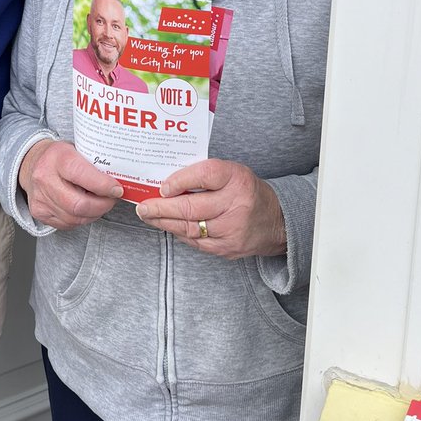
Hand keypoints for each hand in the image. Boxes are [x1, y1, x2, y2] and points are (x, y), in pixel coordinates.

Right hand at [18, 140, 122, 229]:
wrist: (31, 162)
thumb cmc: (59, 156)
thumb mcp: (77, 148)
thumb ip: (95, 163)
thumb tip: (121, 178)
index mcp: (57, 158)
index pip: (82, 175)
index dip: (104, 186)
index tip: (118, 189)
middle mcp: (45, 178)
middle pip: (79, 204)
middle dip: (102, 205)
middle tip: (112, 199)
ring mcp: (40, 197)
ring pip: (75, 218)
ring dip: (94, 213)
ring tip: (101, 203)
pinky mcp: (39, 212)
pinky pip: (67, 224)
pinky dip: (81, 218)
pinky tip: (86, 209)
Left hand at [135, 159, 286, 258]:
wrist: (277, 221)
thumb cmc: (246, 191)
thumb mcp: (232, 172)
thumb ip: (204, 174)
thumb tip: (167, 181)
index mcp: (237, 179)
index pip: (205, 175)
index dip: (181, 180)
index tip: (163, 186)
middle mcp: (237, 204)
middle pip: (192, 207)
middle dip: (162, 208)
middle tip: (143, 207)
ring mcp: (233, 229)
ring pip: (191, 228)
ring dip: (165, 222)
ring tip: (148, 216)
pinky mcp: (228, 248)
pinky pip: (197, 242)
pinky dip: (180, 234)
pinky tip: (168, 227)